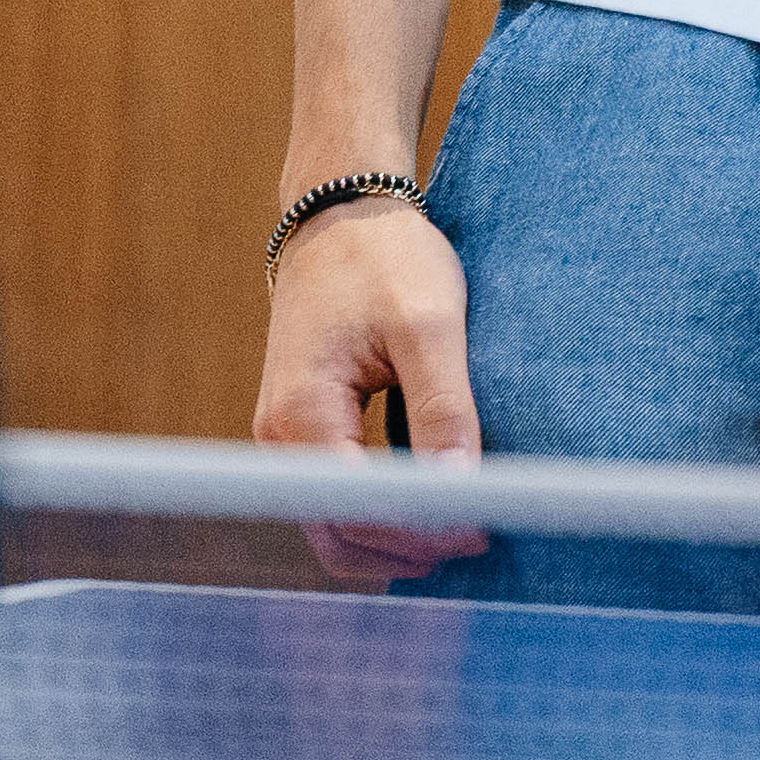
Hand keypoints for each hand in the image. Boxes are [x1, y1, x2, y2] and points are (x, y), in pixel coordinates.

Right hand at [247, 189, 484, 577]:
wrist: (340, 210)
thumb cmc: (384, 257)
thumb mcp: (428, 325)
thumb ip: (442, 409)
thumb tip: (459, 491)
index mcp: (303, 414)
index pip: (358, 511)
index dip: (421, 533)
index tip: (481, 530)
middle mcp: (278, 438)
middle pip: (337, 535)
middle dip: (407, 548)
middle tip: (478, 538)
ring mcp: (282, 437)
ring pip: (332, 525)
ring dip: (391, 540)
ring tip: (459, 530)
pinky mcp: (299, 429)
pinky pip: (332, 496)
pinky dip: (376, 514)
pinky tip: (427, 506)